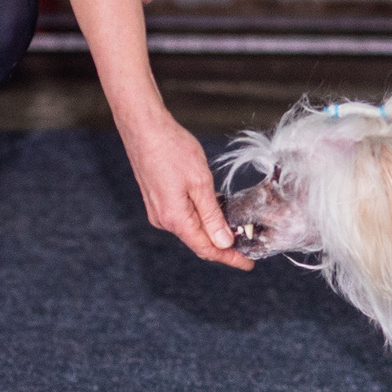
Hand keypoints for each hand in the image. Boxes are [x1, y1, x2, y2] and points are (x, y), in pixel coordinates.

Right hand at [123, 108, 251, 268]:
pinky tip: (215, 209)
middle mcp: (164, 220)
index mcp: (175, 219)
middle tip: (246, 245)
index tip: (248, 264)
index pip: (207, 248)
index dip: (230, 258)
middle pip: (198, 241)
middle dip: (223, 245)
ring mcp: (158, 211)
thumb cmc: (171, 150)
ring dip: (212, 230)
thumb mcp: (200, 183)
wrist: (143, 128)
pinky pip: (183, 217)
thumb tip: (224, 242)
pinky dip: (200, 218)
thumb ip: (212, 215)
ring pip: (191, 229)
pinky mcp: (157, 200)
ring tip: (235, 227)